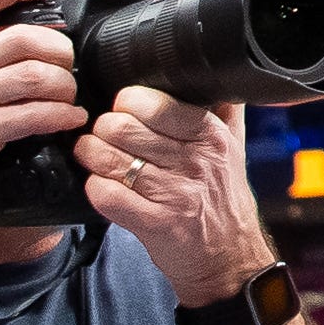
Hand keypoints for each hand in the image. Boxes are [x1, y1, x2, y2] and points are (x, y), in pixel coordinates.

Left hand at [76, 90, 275, 306]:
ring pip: (108, 159)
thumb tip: (205, 69)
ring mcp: (176, 194)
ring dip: (90, 156)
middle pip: (121, 128)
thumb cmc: (222, 196)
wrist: (228, 255)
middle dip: (102, 129)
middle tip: (104, 135)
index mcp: (212, 135)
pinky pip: (105, 194)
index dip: (126, 102)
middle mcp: (196, 162)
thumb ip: (220, 107)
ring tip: (93, 156)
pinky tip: (101, 185)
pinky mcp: (155, 224)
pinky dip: (94, 187)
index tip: (124, 110)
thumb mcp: (233, 145)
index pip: (152, 102)